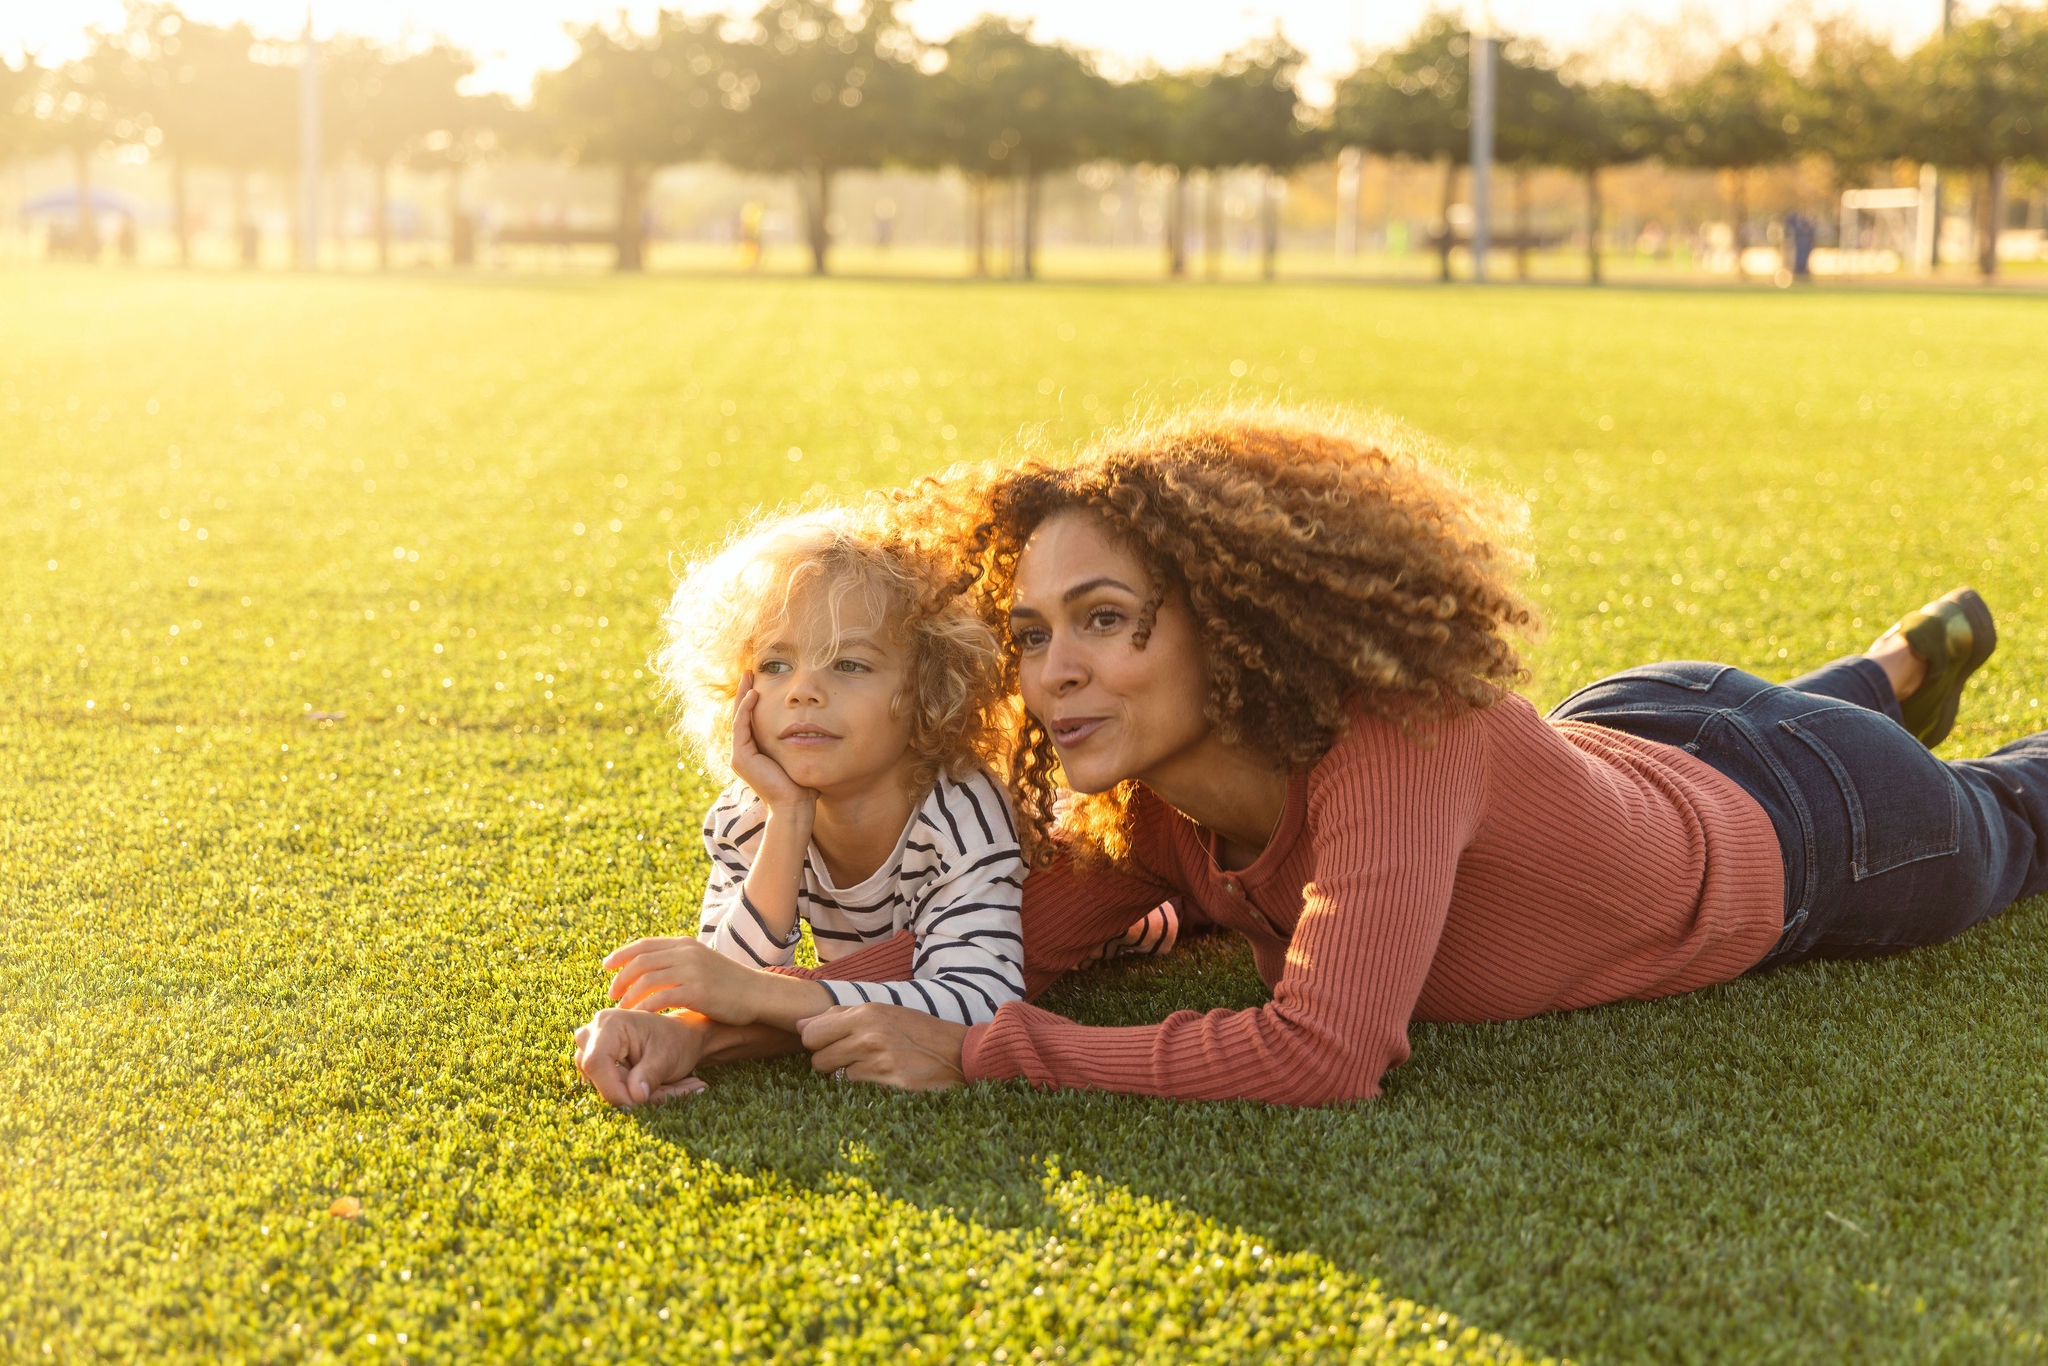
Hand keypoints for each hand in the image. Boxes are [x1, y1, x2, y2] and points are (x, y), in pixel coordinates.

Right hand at [572, 1006, 710, 1107]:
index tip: (635, 1104)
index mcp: (610, 1023)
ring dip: (626, 1090)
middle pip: (594, 1073)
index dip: (611, 1088)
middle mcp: (593, 1032)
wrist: (679, 1037)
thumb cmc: (675, 1041)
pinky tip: (647, 1083)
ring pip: (598, 1081)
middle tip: (657, 1091)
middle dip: (623, 1090)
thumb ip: (649, 1076)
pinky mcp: (594, 1059)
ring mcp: (590, 1045)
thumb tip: (635, 1097)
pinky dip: (625, 1090)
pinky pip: (602, 1083)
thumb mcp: (667, 1058)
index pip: (596, 1062)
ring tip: (657, 1084)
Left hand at [604, 935, 830, 1028]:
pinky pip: (660, 998)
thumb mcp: (703, 963)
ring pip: (646, 980)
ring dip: (629, 996)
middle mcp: (686, 953)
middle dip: (621, 978)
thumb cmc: (730, 984)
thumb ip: (680, 962)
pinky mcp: (697, 991)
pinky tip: (639, 1018)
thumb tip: (653, 969)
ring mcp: (691, 971)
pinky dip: (645, 1008)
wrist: (758, 994)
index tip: (606, 967)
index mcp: (685, 944)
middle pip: (640, 961)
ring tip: (623, 1009)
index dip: (621, 954)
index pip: (644, 944)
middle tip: (611, 994)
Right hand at [731, 673, 816, 816]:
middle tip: (749, 671)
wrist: (794, 808)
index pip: (751, 721)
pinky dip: (747, 709)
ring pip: (739, 717)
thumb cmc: (802, 787)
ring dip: (744, 695)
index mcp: (755, 754)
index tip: (761, 681)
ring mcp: (740, 756)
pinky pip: (741, 726)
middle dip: (745, 692)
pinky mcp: (741, 758)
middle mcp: (744, 754)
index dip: (754, 701)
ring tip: (750, 676)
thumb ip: (799, 743)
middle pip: (741, 715)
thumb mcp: (799, 757)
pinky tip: (755, 694)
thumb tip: (815, 728)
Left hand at [797, 1003, 968, 1091]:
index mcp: (867, 1013)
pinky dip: (864, 1090)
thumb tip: (800, 1024)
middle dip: (831, 1063)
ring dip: (848, 1078)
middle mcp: (870, 1035)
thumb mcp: (884, 1013)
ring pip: (835, 1079)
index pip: (812, 1033)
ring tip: (872, 1070)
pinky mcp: (890, 1087)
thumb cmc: (918, 1033)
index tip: (831, 1045)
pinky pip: (856, 1093)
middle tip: (854, 1060)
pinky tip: (883, 1082)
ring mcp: (880, 1062)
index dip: (817, 1043)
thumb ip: (840, 1017)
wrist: (960, 1054)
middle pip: (818, 1059)